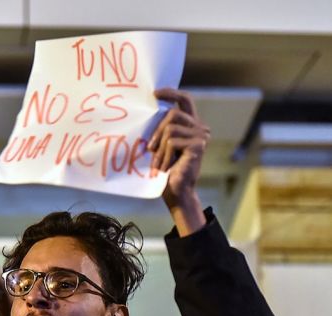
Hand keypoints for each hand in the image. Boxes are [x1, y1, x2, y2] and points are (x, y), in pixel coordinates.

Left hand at [148, 88, 209, 234]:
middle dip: (156, 132)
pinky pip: (172, 142)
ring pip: (170, 129)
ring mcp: (201, 136)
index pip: (185, 100)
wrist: (177, 192)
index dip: (171, 93)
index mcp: (191, 124)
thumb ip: (161, 128)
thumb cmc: (166, 169)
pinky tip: (166, 167)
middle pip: (172, 114)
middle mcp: (200, 127)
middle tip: (150, 149)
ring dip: (159, 148)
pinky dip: (164, 155)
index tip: (155, 93)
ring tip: (158, 163)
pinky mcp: (198, 146)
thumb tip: (146, 110)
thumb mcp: (161, 144)